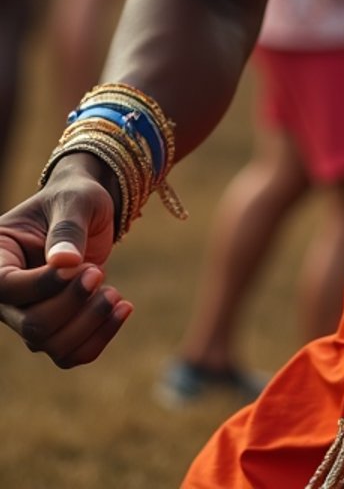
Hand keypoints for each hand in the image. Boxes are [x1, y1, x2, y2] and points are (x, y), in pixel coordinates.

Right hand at [0, 159, 131, 366]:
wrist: (88, 210)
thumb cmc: (75, 198)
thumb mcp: (74, 200)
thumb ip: (68, 228)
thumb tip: (65, 262)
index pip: (7, 286)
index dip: (44, 284)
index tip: (82, 265)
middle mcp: (7, 292)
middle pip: (31, 324)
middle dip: (73, 304)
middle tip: (99, 272)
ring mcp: (28, 313)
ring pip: (51, 345)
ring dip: (90, 324)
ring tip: (116, 295)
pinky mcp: (56, 327)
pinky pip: (70, 353)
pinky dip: (99, 338)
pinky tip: (124, 307)